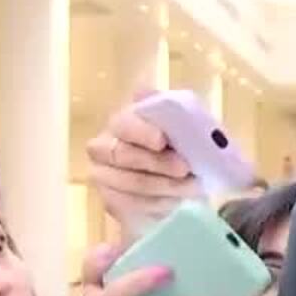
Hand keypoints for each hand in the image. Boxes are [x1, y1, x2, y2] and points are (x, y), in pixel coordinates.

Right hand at [86, 95, 199, 233]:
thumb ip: (164, 107)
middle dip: (156, 163)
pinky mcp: (112, 203)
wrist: (175, 177)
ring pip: (130, 184)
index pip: (123, 124)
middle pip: (122, 156)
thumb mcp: (178, 122)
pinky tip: (176, 201)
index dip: (140, 132)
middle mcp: (103, 148)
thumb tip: (142, 90)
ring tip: (191, 187)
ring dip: (163, 186)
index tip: (162, 141)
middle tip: (185, 168)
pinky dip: (158, 204)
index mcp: (121, 122)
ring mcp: (104, 177)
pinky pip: (132, 206)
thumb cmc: (176, 145)